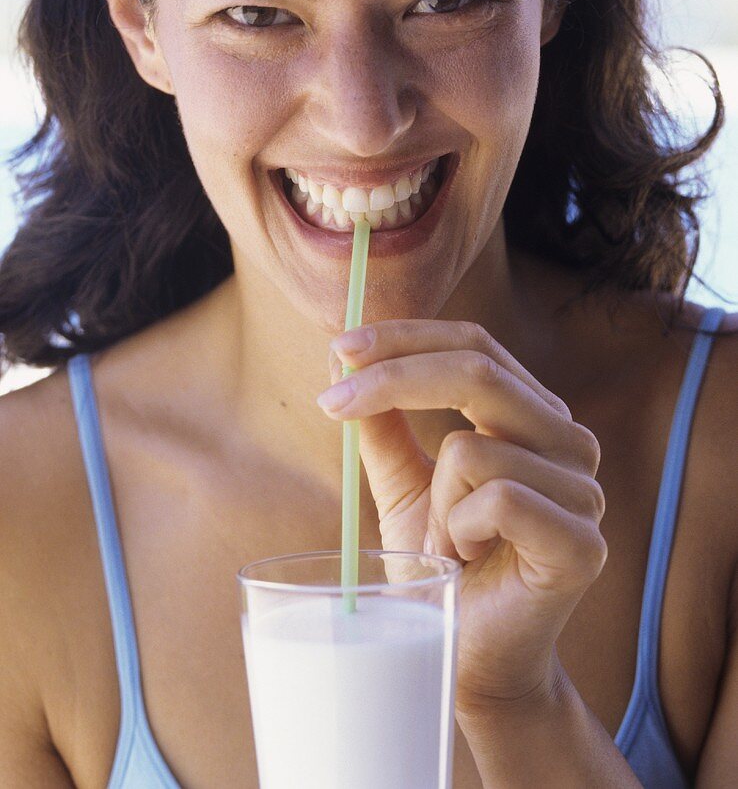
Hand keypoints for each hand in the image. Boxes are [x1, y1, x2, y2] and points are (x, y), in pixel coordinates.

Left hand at [317, 319, 606, 709]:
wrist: (466, 655)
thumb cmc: (440, 565)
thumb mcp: (402, 483)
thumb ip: (383, 422)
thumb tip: (340, 354)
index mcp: (533, 415)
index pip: (475, 344)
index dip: (407, 336)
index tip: (340, 345)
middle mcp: (568, 441)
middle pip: (478, 371)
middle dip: (392, 378)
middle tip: (331, 402)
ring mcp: (583, 490)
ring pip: (473, 448)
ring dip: (433, 501)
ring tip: (444, 543)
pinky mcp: (582, 544)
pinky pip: (499, 501)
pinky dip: (459, 531)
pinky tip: (467, 560)